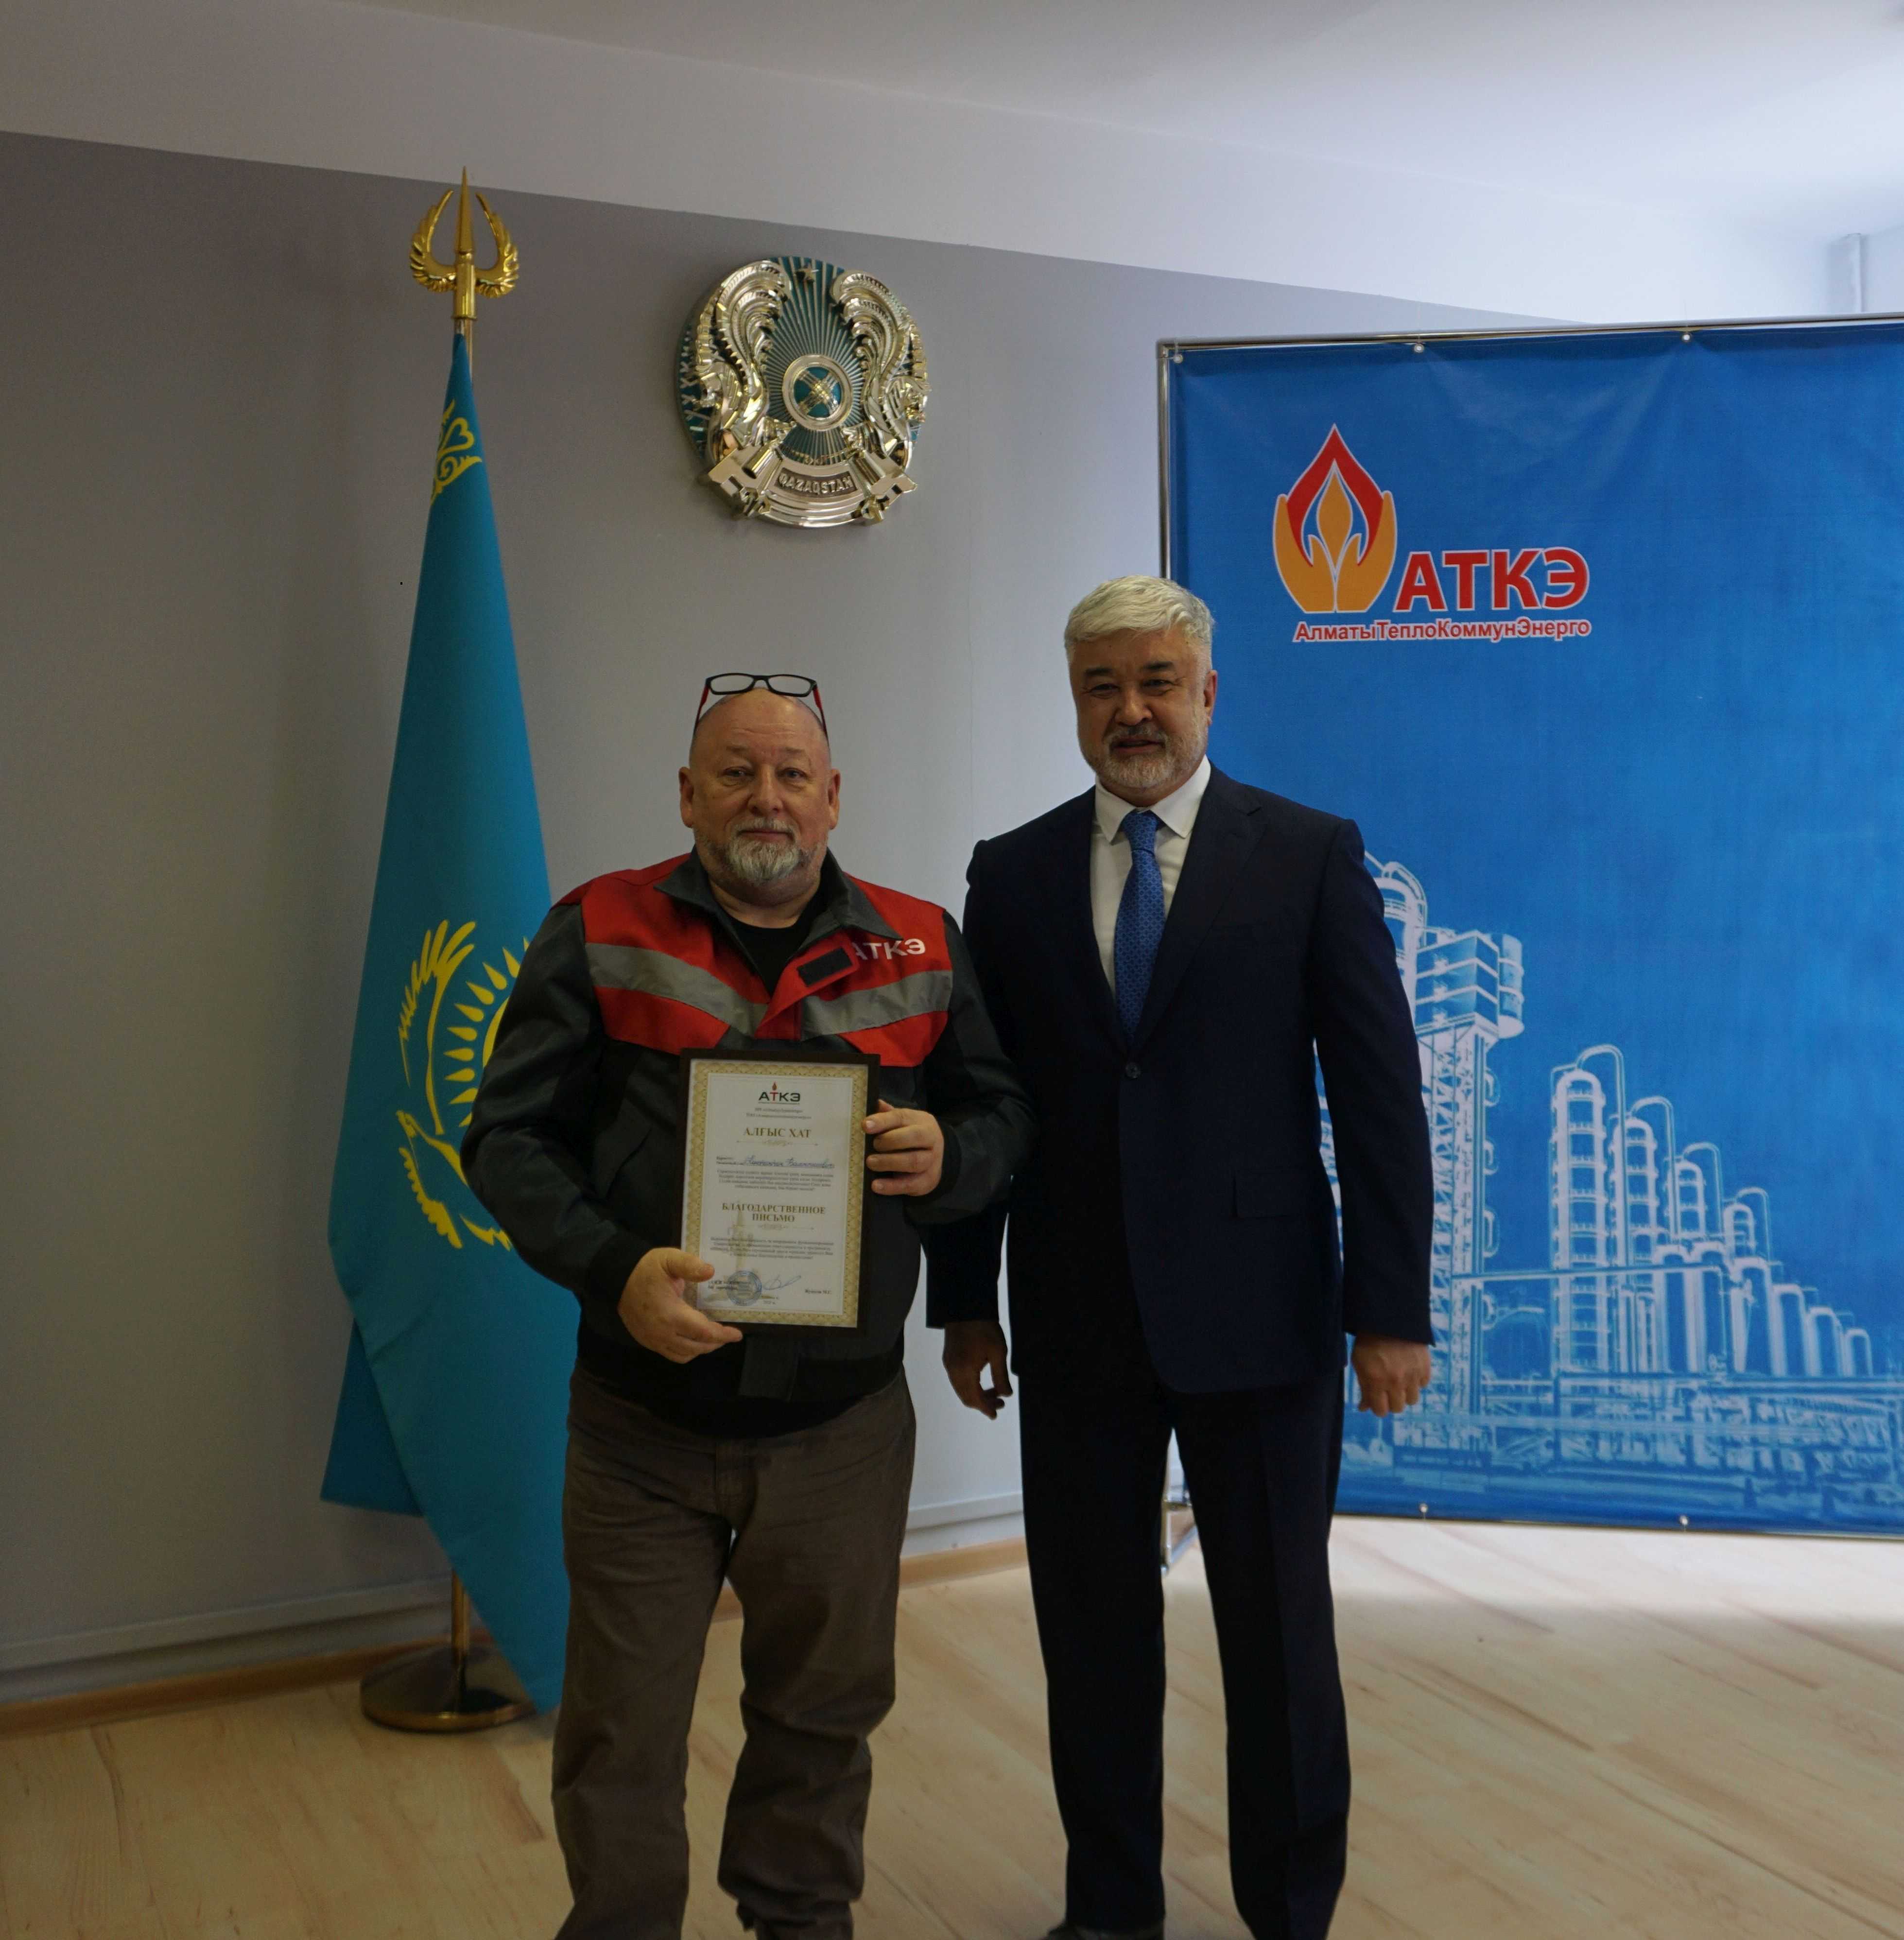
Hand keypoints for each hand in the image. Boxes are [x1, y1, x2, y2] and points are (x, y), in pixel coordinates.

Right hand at [617, 1247, 742, 1362]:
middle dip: (715, 1343)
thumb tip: (710, 1271)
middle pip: (696, 1348)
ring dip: (700, 1350)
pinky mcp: (646, 1341)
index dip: (722, 1335)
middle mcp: (662, 1332)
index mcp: (670, 1314)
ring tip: (711, 1338)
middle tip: (727, 1335)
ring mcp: (653, 1340)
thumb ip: (690, 1265)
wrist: (616, 1279)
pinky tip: (692, 1340)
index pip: (703, 1332)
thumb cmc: (645, 1269)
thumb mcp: (668, 1259)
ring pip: (683, 1355)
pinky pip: (670, 1354)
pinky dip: (685, 1352)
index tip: (737, 1334)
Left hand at [865, 1098, 944, 1196]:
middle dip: (890, 1140)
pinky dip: (892, 1186)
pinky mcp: (927, 1180)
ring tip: (871, 1163)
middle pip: (915, 1137)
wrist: (935, 1159)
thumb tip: (876, 1103)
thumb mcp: (905, 1124)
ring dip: (890, 1162)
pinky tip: (876, 1185)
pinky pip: (910, 1184)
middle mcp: (931, 1139)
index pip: (902, 1117)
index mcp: (922, 1121)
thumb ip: (890, 1115)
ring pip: (914, 1161)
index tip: (865, 1125)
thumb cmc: (912, 1138)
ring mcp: (931, 1161)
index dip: (883, 1121)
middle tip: (873, 1145)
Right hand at [943, 1320, 1011, 1418]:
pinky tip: (982, 1381)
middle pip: (966, 1397)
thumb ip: (1001, 1376)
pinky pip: (957, 1380)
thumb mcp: (998, 1352)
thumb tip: (1006, 1395)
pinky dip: (969, 1385)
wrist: (965, 1306)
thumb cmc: (984, 1327)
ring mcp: (948, 1364)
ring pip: (961, 1389)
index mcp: (964, 1370)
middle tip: (1000, 1403)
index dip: (985, 1408)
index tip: (995, 1414)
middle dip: (982, 1403)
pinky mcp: (948, 1358)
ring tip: (994, 1391)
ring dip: (976, 1394)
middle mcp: (952, 1370)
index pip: (974, 1398)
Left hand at [1351, 1335, 1431, 1415]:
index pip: (1381, 1411)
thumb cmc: (1369, 1342)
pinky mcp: (1425, 1366)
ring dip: (1406, 1393)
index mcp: (1375, 1381)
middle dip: (1392, 1402)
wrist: (1389, 1318)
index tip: (1378, 1401)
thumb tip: (1364, 1408)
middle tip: (1389, 1390)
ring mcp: (1412, 1374)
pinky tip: (1409, 1369)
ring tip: (1400, 1380)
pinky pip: (1423, 1384)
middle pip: (1398, 1408)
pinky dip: (1417, 1380)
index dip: (1378, 1408)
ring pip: (1413, 1400)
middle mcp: (1395, 1381)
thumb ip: (1363, 1388)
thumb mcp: (1359, 1363)